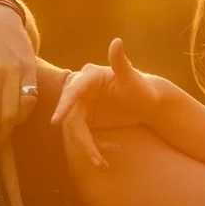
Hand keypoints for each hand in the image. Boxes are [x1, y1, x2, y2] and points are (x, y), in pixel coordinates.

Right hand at [52, 39, 170, 167]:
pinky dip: (95, 147)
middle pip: (72, 116)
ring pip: (76, 129)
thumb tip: (116, 41)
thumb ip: (121, 62)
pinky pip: (84, 136)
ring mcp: (82, 105)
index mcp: (89, 76)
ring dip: (87, 148)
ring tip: (102, 163)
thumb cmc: (142, 88)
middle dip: (81, 138)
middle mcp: (81, 90)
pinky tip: (113, 150)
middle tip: (93, 157)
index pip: (73, 91)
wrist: (148, 102)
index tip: (56, 121)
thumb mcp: (133, 78)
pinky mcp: (86, 119)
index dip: (64, 106)